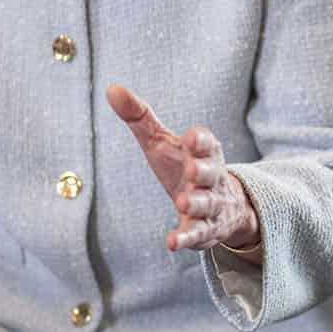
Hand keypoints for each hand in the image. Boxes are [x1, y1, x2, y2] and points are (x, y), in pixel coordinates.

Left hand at [106, 84, 260, 254]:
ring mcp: (210, 205)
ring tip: (182, 202)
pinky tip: (171, 242)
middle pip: (212, 173)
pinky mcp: (205, 231)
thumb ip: (140, 116)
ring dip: (196, 203)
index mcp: (203, 153)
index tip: (192, 137)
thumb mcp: (161, 141)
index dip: (201, 141)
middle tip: (192, 170)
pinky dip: (186, 239)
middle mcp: (211, 178)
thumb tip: (111, 89)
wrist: (221, 205)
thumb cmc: (182, 165)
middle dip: (203, 172)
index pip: (206, 143)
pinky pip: (197, 235)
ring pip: (207, 204)